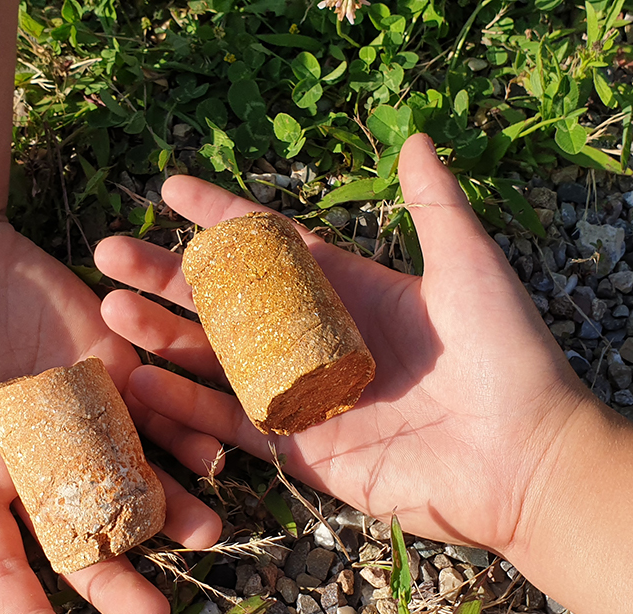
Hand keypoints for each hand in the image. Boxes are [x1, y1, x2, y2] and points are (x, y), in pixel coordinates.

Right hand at [0, 222, 222, 613]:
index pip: (4, 566)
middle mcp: (37, 468)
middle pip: (82, 539)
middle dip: (117, 579)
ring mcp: (80, 425)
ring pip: (131, 483)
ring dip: (168, 509)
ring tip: (205, 531)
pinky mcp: (110, 377)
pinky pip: (152, 415)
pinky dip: (179, 436)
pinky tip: (208, 453)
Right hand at [96, 134, 590, 554]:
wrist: (524, 460)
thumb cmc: (504, 357)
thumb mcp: (467, 264)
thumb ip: (433, 203)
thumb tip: (412, 134)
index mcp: (352, 291)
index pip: (271, 246)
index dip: (221, 216)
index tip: (170, 190)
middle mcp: (318, 341)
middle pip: (227, 301)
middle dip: (167, 276)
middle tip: (107, 253)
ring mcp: (305, 397)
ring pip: (216, 360)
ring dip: (162, 338)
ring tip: (108, 313)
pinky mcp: (301, 451)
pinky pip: (231, 426)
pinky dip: (184, 409)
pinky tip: (139, 384)